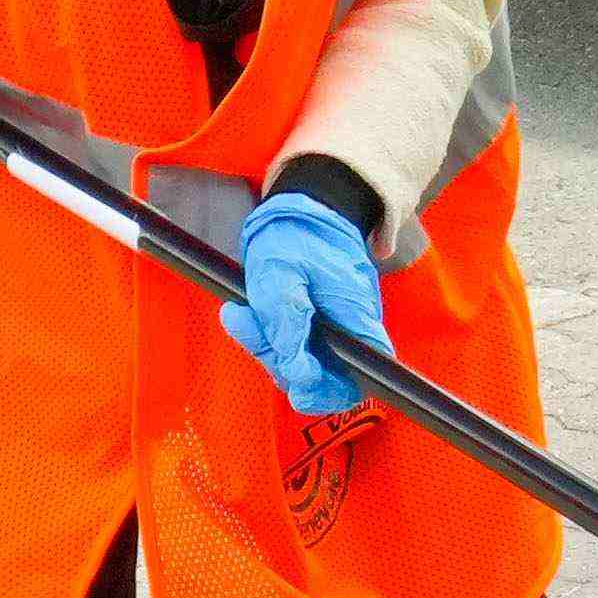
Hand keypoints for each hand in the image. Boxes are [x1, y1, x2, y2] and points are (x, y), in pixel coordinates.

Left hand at [221, 190, 388, 417]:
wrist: (306, 207)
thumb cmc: (295, 233)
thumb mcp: (279, 271)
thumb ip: (287, 320)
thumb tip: (297, 371)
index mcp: (355, 315)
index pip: (357, 378)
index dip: (326, 391)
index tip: (293, 376)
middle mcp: (352, 328)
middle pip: (324, 377)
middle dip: (281, 364)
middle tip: (250, 326)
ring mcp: (336, 328)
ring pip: (303, 363)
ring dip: (267, 347)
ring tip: (241, 313)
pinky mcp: (318, 325)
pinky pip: (293, 346)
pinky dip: (266, 336)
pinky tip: (245, 314)